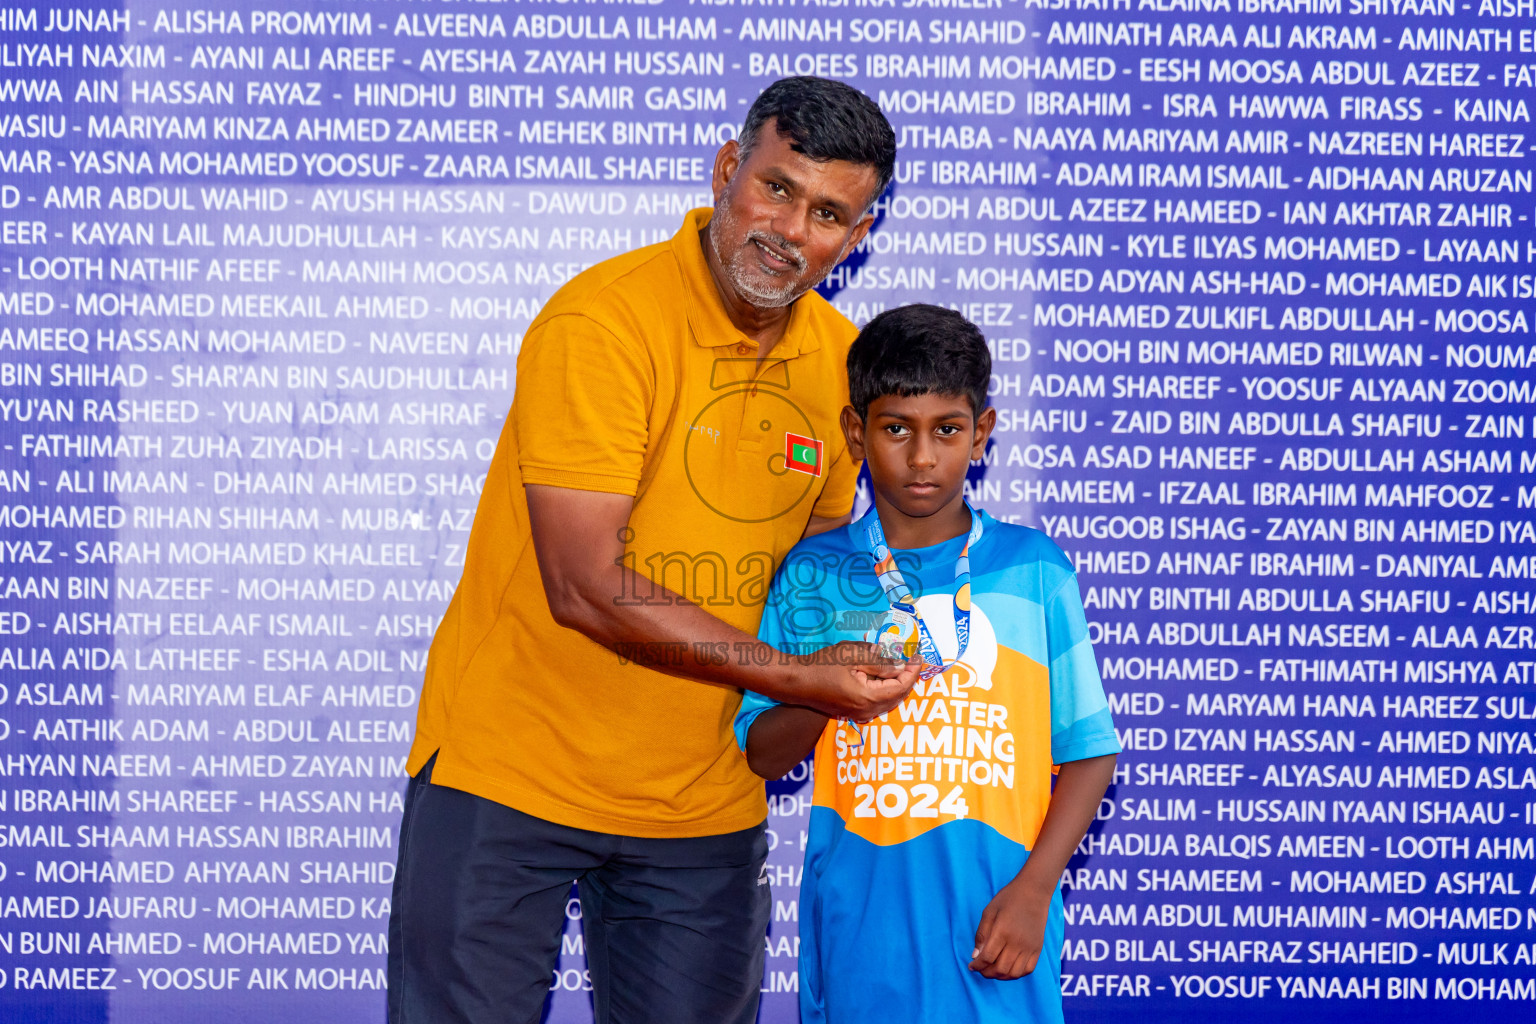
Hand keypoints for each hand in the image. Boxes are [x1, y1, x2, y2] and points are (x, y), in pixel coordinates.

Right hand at [795, 641, 919, 720]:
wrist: (796, 681)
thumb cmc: (821, 665)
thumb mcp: (852, 656)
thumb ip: (879, 661)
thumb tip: (900, 665)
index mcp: (867, 697)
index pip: (901, 686)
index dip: (912, 670)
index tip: (917, 656)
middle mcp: (866, 711)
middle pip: (898, 696)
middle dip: (908, 678)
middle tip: (913, 659)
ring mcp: (858, 714)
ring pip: (888, 701)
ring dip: (898, 684)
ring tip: (902, 665)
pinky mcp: (852, 712)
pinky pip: (878, 703)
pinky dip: (886, 690)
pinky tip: (885, 676)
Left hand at [969, 878, 1049, 979]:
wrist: (1033, 892)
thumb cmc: (1008, 899)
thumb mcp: (989, 912)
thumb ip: (981, 934)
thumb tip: (975, 955)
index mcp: (1002, 932)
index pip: (987, 958)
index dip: (977, 966)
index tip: (971, 966)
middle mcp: (1017, 943)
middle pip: (1000, 969)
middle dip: (986, 973)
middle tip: (980, 969)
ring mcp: (1029, 947)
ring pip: (1013, 973)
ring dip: (1000, 976)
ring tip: (992, 970)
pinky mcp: (1038, 949)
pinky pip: (1027, 970)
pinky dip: (1016, 974)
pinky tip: (1008, 968)